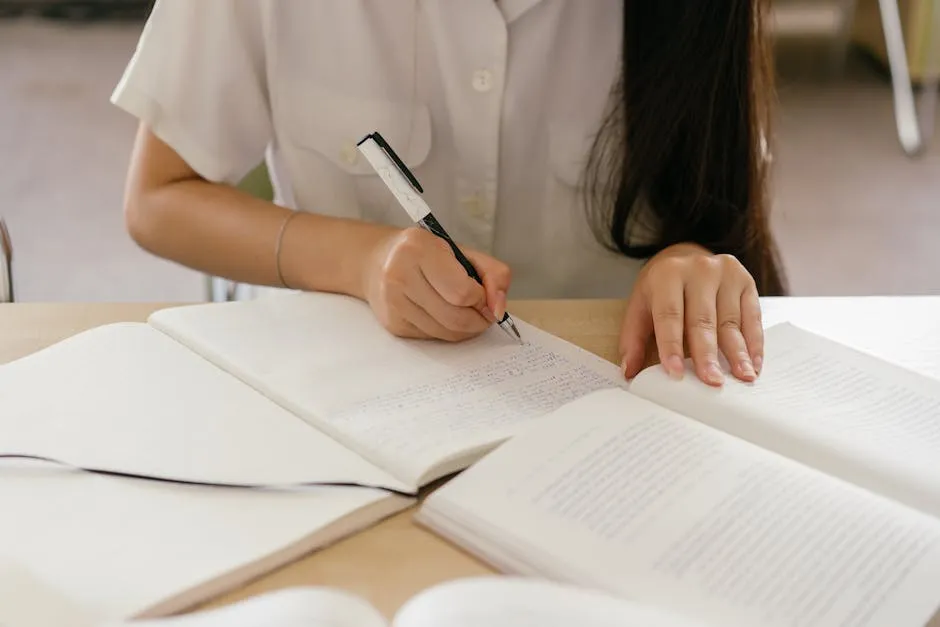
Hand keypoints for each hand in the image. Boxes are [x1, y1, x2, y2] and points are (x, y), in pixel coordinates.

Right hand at [363, 227, 510, 340]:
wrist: (378, 261)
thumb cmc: (426, 254)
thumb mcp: (462, 251)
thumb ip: (493, 274)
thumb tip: (498, 309)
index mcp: (419, 249)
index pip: (462, 292)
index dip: (482, 299)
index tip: (485, 296)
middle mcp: (400, 276)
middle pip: (456, 317)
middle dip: (479, 319)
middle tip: (484, 312)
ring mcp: (393, 303)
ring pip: (446, 333)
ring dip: (466, 329)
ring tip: (468, 313)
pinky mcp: (393, 324)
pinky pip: (433, 338)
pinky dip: (448, 331)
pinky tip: (445, 315)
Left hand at [619, 243, 761, 385]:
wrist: (687, 255)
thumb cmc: (662, 287)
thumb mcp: (640, 305)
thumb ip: (633, 338)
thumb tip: (628, 372)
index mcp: (667, 274)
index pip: (669, 314)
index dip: (671, 345)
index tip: (675, 372)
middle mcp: (699, 270)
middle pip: (702, 319)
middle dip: (707, 354)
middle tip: (712, 381)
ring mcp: (726, 274)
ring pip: (731, 320)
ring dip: (737, 353)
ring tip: (741, 377)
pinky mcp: (747, 282)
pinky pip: (753, 317)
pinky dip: (754, 343)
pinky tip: (753, 364)